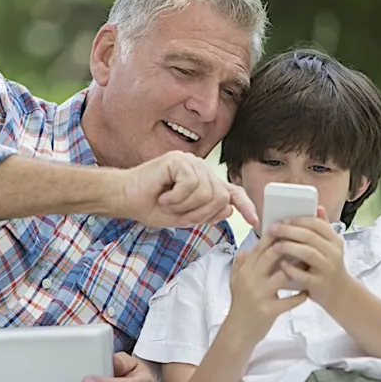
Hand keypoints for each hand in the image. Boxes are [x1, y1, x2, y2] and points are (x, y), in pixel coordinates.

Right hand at [118, 151, 257, 228]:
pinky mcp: (178, 160)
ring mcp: (190, 162)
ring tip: (167, 203)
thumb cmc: (149, 206)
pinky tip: (163, 195)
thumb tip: (228, 209)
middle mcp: (200, 169)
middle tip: (178, 214)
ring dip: (185, 207)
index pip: (231, 192)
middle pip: (219, 197)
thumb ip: (206, 214)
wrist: (125, 198)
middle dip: (200, 213)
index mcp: (203, 182)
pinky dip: (176, 198)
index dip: (245, 206)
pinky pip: (191, 185)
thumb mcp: (183, 217)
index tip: (255, 222)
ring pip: (206, 193)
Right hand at [228, 227, 306, 327]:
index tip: (287, 227)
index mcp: (244, 271)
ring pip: (282, 276)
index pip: (259, 248)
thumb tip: (246, 250)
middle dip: (289, 247)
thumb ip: (240, 265)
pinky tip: (307, 292)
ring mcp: (259, 295)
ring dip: (298, 269)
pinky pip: (289, 300)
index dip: (273, 237)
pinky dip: (300, 296)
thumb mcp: (235, 282)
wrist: (238, 331)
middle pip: (271, 256)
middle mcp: (250, 280)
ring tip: (309, 265)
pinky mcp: (268, 310)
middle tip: (304, 241)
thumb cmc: (240, 305)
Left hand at [268, 206, 352, 307]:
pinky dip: (291, 269)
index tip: (283, 219)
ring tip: (274, 245)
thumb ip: (323, 228)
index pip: (317, 224)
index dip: (299, 220)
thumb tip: (318, 207)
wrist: (338, 293)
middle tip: (272, 229)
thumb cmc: (327, 265)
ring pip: (308, 253)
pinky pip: (304, 275)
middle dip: (288, 230)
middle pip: (310, 236)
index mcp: (335, 240)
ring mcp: (327, 269)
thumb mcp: (329, 246)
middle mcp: (333, 253)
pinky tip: (281, 264)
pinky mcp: (319, 284)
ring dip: (288, 247)